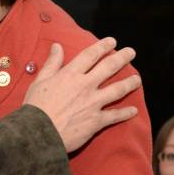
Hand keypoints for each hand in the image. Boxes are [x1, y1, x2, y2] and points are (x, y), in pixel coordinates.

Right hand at [22, 38, 139, 152]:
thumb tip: (57, 46)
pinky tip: (134, 111)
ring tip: (137, 79)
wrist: (39, 133)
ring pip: (118, 90)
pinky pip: (115, 115)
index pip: (91, 55)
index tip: (112, 41)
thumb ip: (52, 63)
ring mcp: (93, 103)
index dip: (103, 46)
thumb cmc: (36, 107)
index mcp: (70, 74)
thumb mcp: (40, 81)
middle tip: (131, 52)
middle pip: (109, 67)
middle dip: (122, 58)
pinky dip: (126, 113)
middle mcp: (85, 86)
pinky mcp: (96, 121)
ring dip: (130, 83)